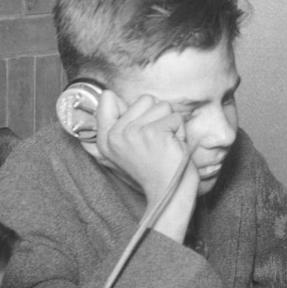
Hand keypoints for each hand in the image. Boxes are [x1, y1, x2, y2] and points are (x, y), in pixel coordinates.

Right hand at [90, 90, 198, 239]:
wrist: (169, 192)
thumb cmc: (155, 168)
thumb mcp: (127, 146)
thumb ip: (119, 121)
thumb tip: (111, 95)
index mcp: (105, 138)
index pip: (108, 98)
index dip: (130, 107)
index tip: (139, 131)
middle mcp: (115, 134)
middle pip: (144, 99)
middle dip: (158, 117)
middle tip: (157, 142)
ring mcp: (133, 133)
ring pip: (162, 106)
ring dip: (171, 125)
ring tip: (166, 145)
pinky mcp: (154, 132)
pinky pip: (176, 118)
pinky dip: (180, 132)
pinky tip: (173, 148)